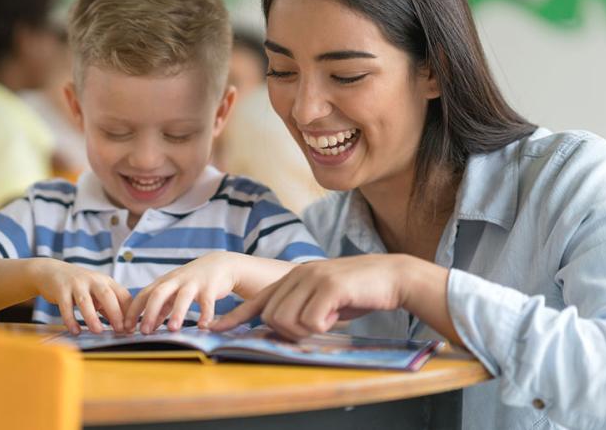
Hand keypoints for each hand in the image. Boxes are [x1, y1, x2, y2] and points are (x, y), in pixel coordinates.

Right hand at [34, 260, 131, 334]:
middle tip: (119, 330)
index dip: (128, 312)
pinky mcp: (61, 289)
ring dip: (92, 317)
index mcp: (106, 281)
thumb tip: (122, 327)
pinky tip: (75, 331)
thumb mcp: (96, 292)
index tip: (131, 328)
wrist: (51, 271)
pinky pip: (66, 306)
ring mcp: (76, 284)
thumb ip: (108, 307)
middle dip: (115, 313)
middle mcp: (93, 280)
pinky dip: (70, 319)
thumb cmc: (79, 285)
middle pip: (107, 295)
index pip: (122, 295)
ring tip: (98, 331)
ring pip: (85, 301)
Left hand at [125, 251, 237, 332]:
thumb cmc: (192, 281)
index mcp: (164, 283)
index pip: (143, 295)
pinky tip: (203, 326)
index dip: (133, 311)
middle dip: (149, 312)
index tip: (125, 328)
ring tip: (173, 329)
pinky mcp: (210, 287)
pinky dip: (205, 314)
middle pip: (158, 294)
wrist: (220, 264)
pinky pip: (207, 302)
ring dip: (177, 313)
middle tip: (144, 332)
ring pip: (182, 297)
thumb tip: (150, 326)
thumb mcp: (174, 291)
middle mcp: (176, 281)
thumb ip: (162, 307)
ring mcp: (193, 283)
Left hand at [211, 255, 411, 339]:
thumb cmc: (358, 292)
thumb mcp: (323, 298)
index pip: (257, 300)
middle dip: (289, 332)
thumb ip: (300, 307)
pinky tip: (339, 314)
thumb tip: (280, 327)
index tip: (214, 328)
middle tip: (317, 326)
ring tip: (329, 318)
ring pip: (286, 320)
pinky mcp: (328, 285)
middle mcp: (297, 274)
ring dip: (306, 330)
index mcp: (293, 277)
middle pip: (271, 317)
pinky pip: (311, 321)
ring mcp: (311, 277)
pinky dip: (324, 326)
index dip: (235, 317)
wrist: (392, 276)